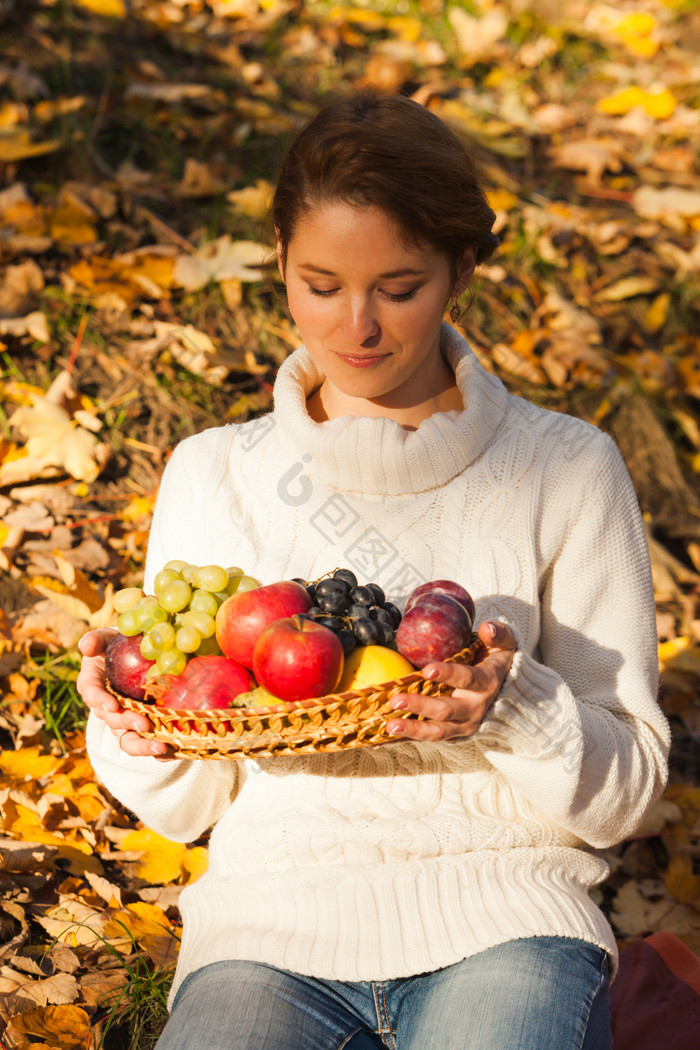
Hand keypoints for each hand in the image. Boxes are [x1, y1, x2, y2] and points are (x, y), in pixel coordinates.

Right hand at [77, 629, 170, 757]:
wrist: (135, 654)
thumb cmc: (118, 644)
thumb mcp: (107, 638)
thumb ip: (96, 640)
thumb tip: (86, 646)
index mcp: (93, 683)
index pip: (91, 693)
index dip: (99, 701)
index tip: (112, 705)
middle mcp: (106, 706)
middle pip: (112, 721)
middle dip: (127, 724)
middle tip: (143, 724)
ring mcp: (124, 719)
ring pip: (128, 739)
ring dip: (142, 745)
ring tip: (161, 748)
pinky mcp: (142, 726)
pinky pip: (147, 741)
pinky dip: (158, 751)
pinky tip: (174, 752)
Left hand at [385, 620, 516, 741]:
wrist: (505, 692)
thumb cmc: (496, 661)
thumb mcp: (505, 644)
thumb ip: (498, 633)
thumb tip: (486, 628)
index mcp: (485, 684)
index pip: (467, 679)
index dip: (448, 674)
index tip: (426, 670)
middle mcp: (474, 708)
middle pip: (446, 710)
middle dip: (420, 706)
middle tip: (395, 700)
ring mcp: (462, 725)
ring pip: (436, 731)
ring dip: (411, 729)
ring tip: (388, 725)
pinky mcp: (450, 733)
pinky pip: (425, 737)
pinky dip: (403, 740)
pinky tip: (380, 740)